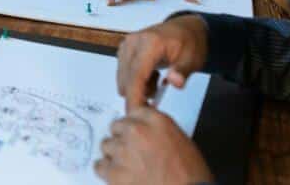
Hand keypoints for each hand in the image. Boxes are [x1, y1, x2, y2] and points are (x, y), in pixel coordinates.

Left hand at [94, 106, 213, 184]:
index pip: (133, 112)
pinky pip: (99, 165)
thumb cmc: (190, 175)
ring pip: (106, 145)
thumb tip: (142, 128)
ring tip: (129, 168)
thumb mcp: (180, 141)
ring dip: (114, 155)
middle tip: (133, 154)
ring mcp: (123, 150)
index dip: (134, 125)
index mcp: (156, 120)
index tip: (135, 133)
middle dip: (122, 139)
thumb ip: (156, 129)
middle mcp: (137, 130)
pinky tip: (120, 177)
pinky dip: (106, 172)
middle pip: (116, 127)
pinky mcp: (114, 172)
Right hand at [116, 14, 207, 112]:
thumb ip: (182, 71)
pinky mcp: (124, 49)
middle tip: (154, 104)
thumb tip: (176, 82)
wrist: (185, 29)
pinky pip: (124, 72)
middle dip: (137, 95)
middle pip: (126, 77)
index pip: (137, 74)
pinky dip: (135, 81)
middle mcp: (133, 41)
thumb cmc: (189, 43)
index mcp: (150, 42)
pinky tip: (151, 78)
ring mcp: (126, 45)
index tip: (136, 114)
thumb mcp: (192, 59)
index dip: (134, 96)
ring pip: (124, 77)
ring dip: (137, 88)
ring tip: (157, 84)